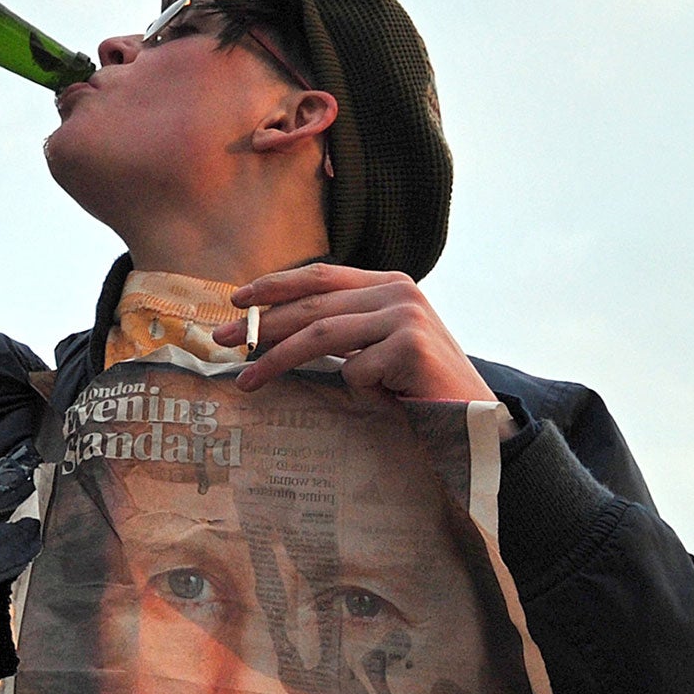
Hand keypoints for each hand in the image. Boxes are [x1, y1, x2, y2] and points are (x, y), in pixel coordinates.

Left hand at [214, 263, 494, 400]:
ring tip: (245, 381)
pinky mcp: (411, 347)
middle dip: (261, 326)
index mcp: (387, 284)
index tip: (236, 300)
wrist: (473, 417)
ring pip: (322, 336)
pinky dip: (355, 389)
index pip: (320, 276)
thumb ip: (340, 327)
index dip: (275, 285)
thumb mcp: (375, 345)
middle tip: (220, 341)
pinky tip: (380, 397)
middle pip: (312, 307)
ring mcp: (406, 317)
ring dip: (276, 361)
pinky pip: (354, 371)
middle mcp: (399, 292)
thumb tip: (270, 328)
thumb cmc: (416, 386)